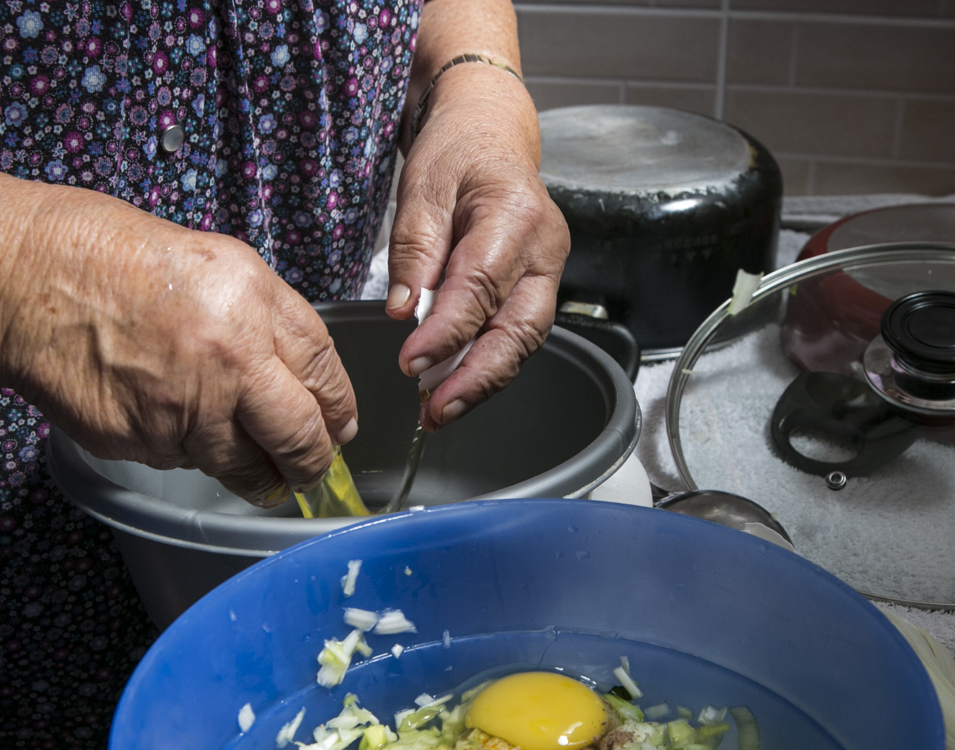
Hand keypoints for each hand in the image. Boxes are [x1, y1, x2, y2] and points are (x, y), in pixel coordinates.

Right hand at [0, 145, 356, 505]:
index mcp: (255, 304)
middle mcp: (231, 360)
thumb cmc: (107, 257)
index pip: (326, 374)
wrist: (21, 280)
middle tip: (311, 470)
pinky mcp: (146, 441)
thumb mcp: (214, 262)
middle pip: (300, 436)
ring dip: (253, 469)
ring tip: (250, 462)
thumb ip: (267, 318)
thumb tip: (303, 374)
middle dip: (312, 462)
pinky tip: (169, 422)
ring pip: (244, 464)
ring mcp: (188, 408)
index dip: (338, 409)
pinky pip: (186, 461)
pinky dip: (188, 452)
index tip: (339, 426)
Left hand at [385, 28, 569, 430]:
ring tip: (437, 411)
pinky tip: (453, 387)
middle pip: (519, 329)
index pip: (482, 287)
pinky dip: (485, 366)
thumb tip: (407, 311)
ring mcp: (548, 271)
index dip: (448, 333)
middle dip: (476, 378)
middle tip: (434, 411)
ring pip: (523, 341)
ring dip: (481, 382)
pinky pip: (516, 334)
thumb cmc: (457, 152)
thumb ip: (415, 250)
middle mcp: (545, 248)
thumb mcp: (422, 186)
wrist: (491, 132)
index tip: (411, 363)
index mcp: (516, 214)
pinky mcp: (539, 287)